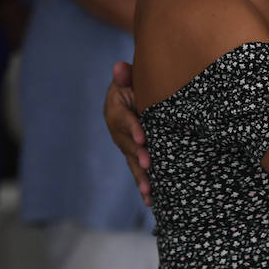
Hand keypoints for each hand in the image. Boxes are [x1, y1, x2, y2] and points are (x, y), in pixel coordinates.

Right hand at [104, 61, 150, 205]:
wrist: (131, 95)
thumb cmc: (132, 84)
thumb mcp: (128, 78)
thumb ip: (125, 75)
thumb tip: (120, 67)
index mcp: (116, 111)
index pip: (124, 120)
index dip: (133, 129)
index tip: (142, 137)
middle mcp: (118, 132)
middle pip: (128, 145)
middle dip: (138, 156)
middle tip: (148, 165)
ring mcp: (126, 146)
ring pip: (132, 162)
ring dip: (140, 177)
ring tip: (149, 192)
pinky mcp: (134, 155)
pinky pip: (138, 170)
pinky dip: (144, 185)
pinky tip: (152, 201)